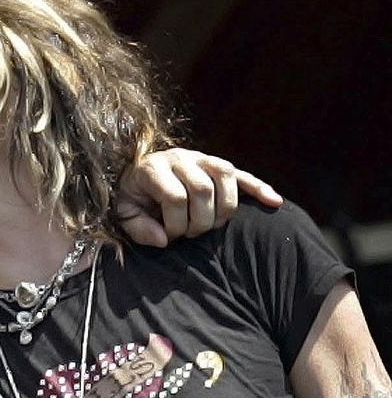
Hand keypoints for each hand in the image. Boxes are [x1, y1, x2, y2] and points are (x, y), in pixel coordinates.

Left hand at [117, 148, 282, 246]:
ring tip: (211, 224)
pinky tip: (274, 202)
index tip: (169, 236)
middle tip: (190, 234)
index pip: (175, 196)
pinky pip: (242, 174)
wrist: (136, 176)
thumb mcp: (123, 213)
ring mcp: (200, 158)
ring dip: (223, 207)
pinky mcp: (215, 165)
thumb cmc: (132, 198)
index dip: (175, 223)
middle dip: (199, 220)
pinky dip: (259, 188)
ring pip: (225, 176)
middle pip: (203, 188)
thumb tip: (164, 240)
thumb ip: (138, 228)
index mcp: (152, 168)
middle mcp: (178, 157)